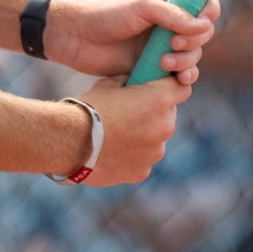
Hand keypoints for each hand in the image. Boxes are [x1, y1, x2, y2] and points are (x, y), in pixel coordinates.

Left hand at [43, 0, 221, 81]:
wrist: (76, 37)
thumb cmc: (105, 14)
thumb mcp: (140, 7)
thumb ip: (173, 15)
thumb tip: (203, 26)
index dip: (209, 9)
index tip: (202, 19)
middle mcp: (171, 22)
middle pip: (203, 32)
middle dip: (194, 40)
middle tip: (172, 43)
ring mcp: (164, 45)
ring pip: (194, 55)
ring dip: (186, 60)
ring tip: (163, 62)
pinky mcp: (155, 67)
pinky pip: (180, 74)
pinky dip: (184, 76)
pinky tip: (178, 79)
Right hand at [66, 73, 193, 187]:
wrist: (70, 141)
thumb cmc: (88, 108)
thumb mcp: (108, 84)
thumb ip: (128, 82)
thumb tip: (133, 80)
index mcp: (159, 100)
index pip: (182, 88)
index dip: (171, 86)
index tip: (159, 87)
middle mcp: (164, 126)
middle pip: (168, 115)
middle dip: (155, 112)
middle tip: (131, 112)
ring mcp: (155, 151)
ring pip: (156, 139)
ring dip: (144, 135)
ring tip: (117, 135)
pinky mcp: (142, 170)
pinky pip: (143, 159)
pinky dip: (133, 156)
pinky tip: (112, 152)